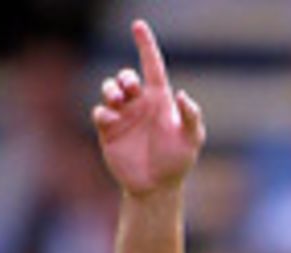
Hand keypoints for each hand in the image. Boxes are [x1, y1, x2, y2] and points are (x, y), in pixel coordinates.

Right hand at [93, 18, 204, 197]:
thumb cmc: (176, 162)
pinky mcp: (108, 131)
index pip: (151, 65)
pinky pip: (99, 112)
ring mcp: (122, 116)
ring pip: (109, 89)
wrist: (156, 188)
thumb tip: (182, 95)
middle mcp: (139, 104)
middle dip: (124, 78)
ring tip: (118, 101)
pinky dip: (103, 112)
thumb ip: (191, 116)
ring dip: (110, 89)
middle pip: (125, 77)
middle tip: (130, 89)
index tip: (138, 26)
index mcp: (159, 100)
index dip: (145, 45)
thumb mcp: (191, 140)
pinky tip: (112, 120)